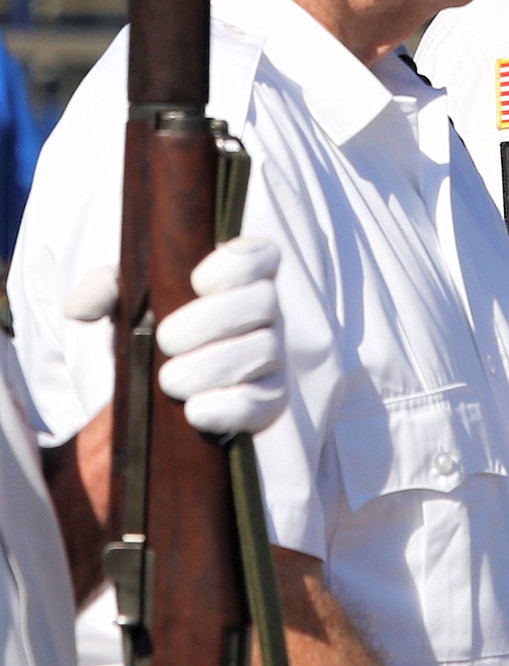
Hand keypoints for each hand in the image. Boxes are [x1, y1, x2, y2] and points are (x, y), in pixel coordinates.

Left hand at [66, 235, 287, 433]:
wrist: (162, 390)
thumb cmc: (154, 330)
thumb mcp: (128, 303)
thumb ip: (105, 290)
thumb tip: (80, 307)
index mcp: (240, 277)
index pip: (262, 254)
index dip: (238, 264)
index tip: (197, 281)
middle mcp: (266, 312)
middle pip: (263, 302)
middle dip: (212, 321)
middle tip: (166, 340)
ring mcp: (271, 356)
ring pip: (261, 352)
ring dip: (212, 367)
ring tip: (169, 380)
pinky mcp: (269, 400)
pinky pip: (262, 402)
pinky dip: (228, 407)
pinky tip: (194, 411)